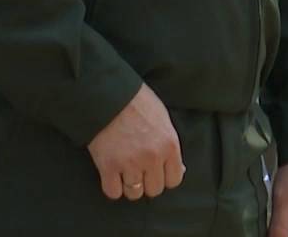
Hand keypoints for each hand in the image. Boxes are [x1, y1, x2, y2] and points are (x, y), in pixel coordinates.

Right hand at [86, 85, 184, 200]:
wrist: (108, 94)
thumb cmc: (137, 101)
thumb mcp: (163, 119)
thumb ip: (170, 145)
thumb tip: (179, 169)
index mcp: (169, 145)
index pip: (174, 180)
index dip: (164, 177)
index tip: (156, 172)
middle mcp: (152, 158)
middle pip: (154, 189)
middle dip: (147, 182)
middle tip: (139, 170)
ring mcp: (130, 163)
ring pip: (134, 193)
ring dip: (129, 185)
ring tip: (125, 172)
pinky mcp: (108, 166)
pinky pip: (113, 192)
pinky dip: (112, 186)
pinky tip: (112, 174)